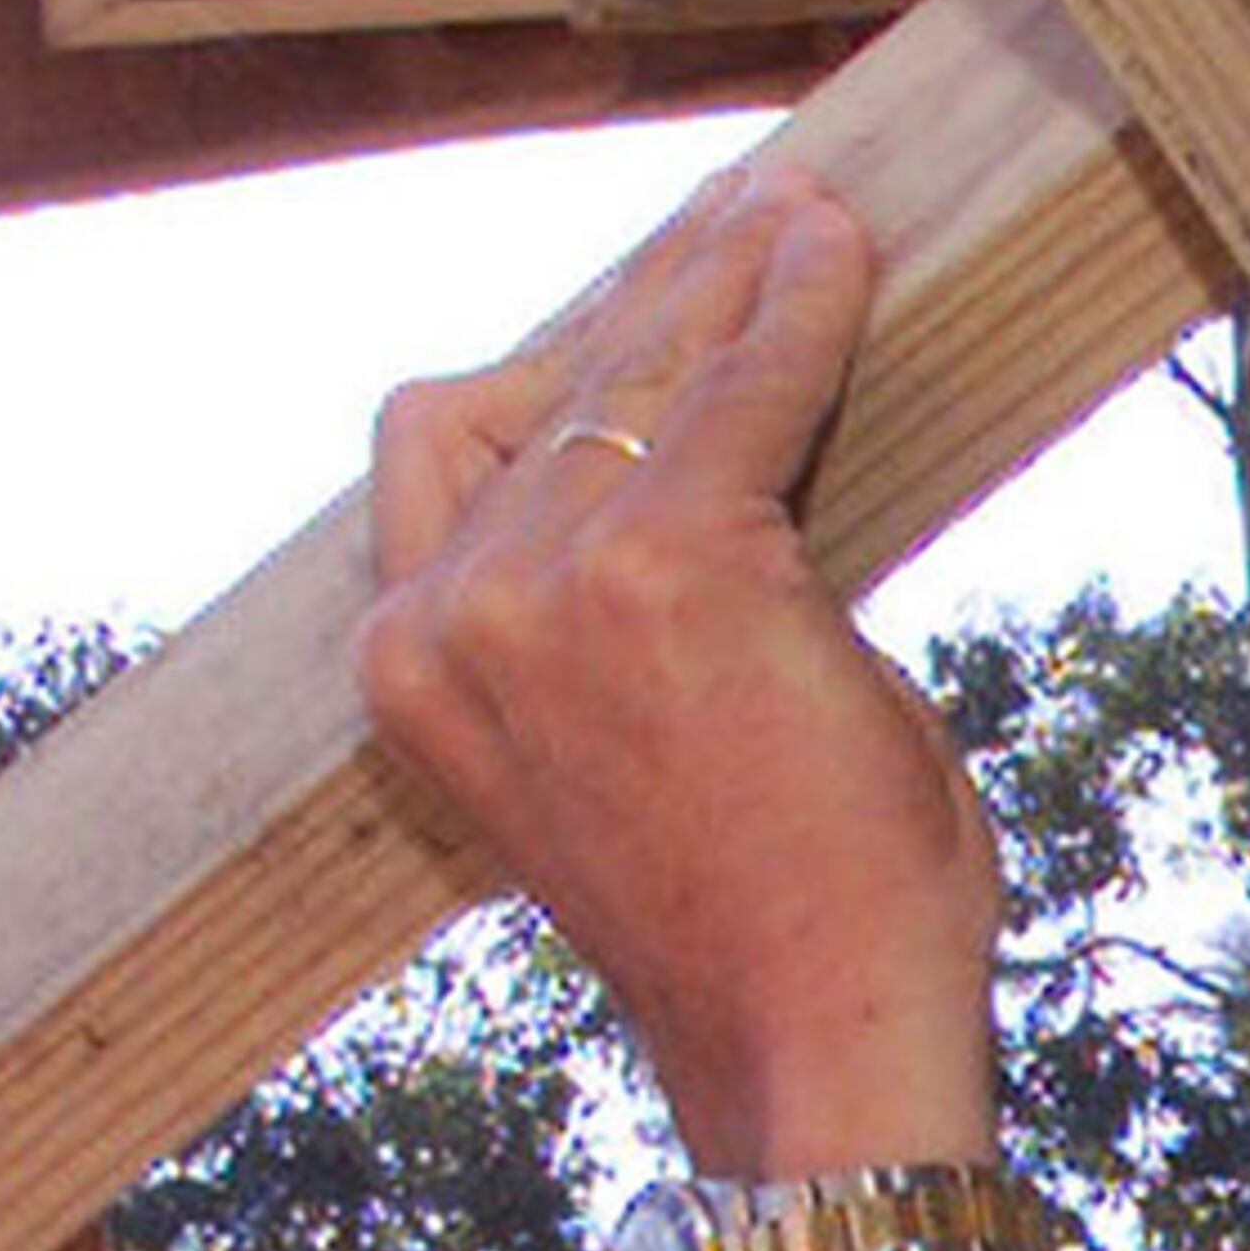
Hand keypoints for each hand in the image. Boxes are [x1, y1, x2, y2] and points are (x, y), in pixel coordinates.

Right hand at [355, 169, 1003, 1176]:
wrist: (806, 1031)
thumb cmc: (745, 913)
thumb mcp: (614, 747)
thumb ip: (602, 611)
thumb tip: (675, 451)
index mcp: (407, 670)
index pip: (446, 442)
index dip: (556, 352)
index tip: (644, 286)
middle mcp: (450, 614)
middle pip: (545, 381)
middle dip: (653, 293)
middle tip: (740, 222)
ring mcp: (551, 583)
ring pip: (642, 359)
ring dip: (727, 273)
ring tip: (797, 219)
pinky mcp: (676, 554)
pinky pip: (751, 376)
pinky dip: (804, 303)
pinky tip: (842, 252)